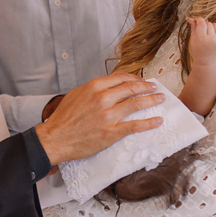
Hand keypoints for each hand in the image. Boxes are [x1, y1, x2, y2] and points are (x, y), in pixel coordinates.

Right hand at [34, 73, 164, 164]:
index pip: (120, 78)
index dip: (134, 78)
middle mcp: (102, 98)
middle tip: (154, 88)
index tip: (141, 80)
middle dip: (146, 87)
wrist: (55, 138)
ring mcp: (108, 115)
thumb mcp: (76, 95)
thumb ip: (92, 89)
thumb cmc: (63, 119)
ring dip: (151, 100)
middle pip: (131, 88)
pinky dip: (149, 123)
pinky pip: (135, 125)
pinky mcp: (111, 132)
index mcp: (93, 87)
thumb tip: (107, 87)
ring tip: (160, 99)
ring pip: (136, 104)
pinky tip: (157, 121)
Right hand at [187, 12, 215, 62]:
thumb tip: (191, 18)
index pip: (201, 24)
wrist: (207, 60)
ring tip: (208, 32)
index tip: (196, 20)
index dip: (198, 20)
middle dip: (204, 25)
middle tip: (202, 31)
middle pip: (208, 23)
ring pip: (215, 24)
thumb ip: (193, 29)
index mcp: (202, 39)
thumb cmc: (198, 50)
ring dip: (211, 26)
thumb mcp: (193, 40)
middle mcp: (212, 39)